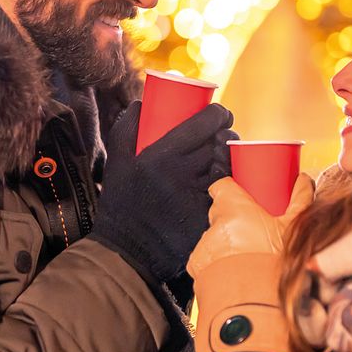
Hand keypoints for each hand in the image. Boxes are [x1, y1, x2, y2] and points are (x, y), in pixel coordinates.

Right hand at [91, 101, 235, 284]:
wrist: (128, 250)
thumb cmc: (121, 202)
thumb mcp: (116, 161)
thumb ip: (126, 127)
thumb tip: (142, 101)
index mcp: (161, 156)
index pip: (205, 123)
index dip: (219, 113)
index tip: (219, 114)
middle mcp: (182, 174)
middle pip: (221, 143)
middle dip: (228, 134)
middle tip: (224, 135)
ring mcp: (197, 197)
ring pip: (229, 167)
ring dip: (232, 157)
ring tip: (227, 155)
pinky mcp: (208, 217)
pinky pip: (229, 194)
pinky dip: (234, 184)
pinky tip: (233, 180)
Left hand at [186, 173, 313, 277]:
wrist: (254, 303)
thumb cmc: (273, 264)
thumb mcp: (293, 229)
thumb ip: (299, 200)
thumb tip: (304, 182)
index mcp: (234, 209)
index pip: (222, 187)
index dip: (231, 191)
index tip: (242, 197)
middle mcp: (215, 224)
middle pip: (220, 214)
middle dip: (233, 221)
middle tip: (254, 232)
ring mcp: (204, 245)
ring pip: (214, 238)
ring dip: (226, 244)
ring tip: (247, 258)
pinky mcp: (197, 265)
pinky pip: (206, 258)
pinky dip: (216, 263)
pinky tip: (234, 272)